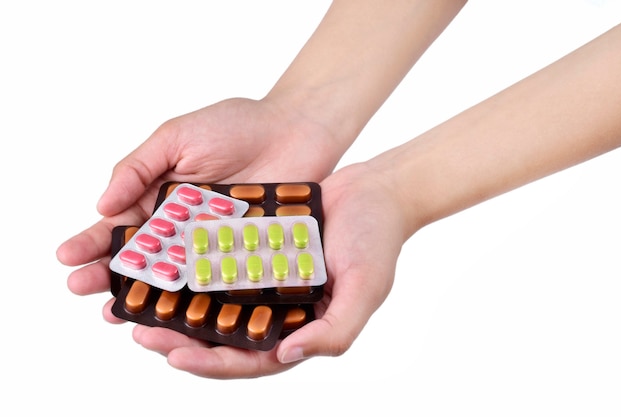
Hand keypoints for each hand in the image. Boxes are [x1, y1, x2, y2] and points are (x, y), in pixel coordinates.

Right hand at [56, 96, 342, 315]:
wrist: (297, 129)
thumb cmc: (236, 125)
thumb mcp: (178, 136)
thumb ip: (139, 167)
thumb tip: (101, 204)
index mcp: (162, 196)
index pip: (120, 222)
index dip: (92, 240)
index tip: (65, 257)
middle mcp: (183, 225)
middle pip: (142, 256)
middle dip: (108, 271)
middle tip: (80, 289)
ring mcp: (213, 243)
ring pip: (174, 275)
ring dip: (145, 293)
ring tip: (114, 310)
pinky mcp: (243, 254)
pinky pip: (217, 279)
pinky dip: (196, 298)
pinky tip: (175, 312)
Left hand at [131, 162, 406, 377]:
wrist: (375, 190)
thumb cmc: (377, 242)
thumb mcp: (365, 290)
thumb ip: (334, 332)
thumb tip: (286, 356)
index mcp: (298, 328)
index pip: (248, 359)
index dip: (211, 363)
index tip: (176, 356)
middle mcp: (274, 308)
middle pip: (219, 335)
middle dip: (179, 339)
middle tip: (141, 331)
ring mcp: (261, 278)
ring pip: (211, 301)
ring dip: (176, 305)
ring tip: (139, 301)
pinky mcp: (253, 249)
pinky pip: (217, 262)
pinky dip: (192, 265)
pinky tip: (165, 260)